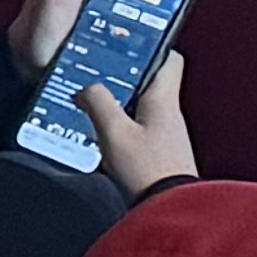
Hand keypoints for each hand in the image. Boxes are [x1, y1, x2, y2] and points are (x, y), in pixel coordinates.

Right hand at [58, 39, 200, 199]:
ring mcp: (167, 137)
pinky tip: (103, 136)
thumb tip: (86, 89)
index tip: (127, 44)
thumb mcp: (114, 132)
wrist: (166, 212)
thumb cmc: (147, 172)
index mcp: (164, 100)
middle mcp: (170, 115)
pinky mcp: (160, 156)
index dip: (151, 47)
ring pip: (143, 107)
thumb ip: (98, 103)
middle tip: (98, 76)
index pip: (170, 59)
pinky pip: (141, 130)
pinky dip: (123, 127)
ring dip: (121, 104)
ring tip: (93, 106)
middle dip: (125, 78)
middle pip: (150, 82)